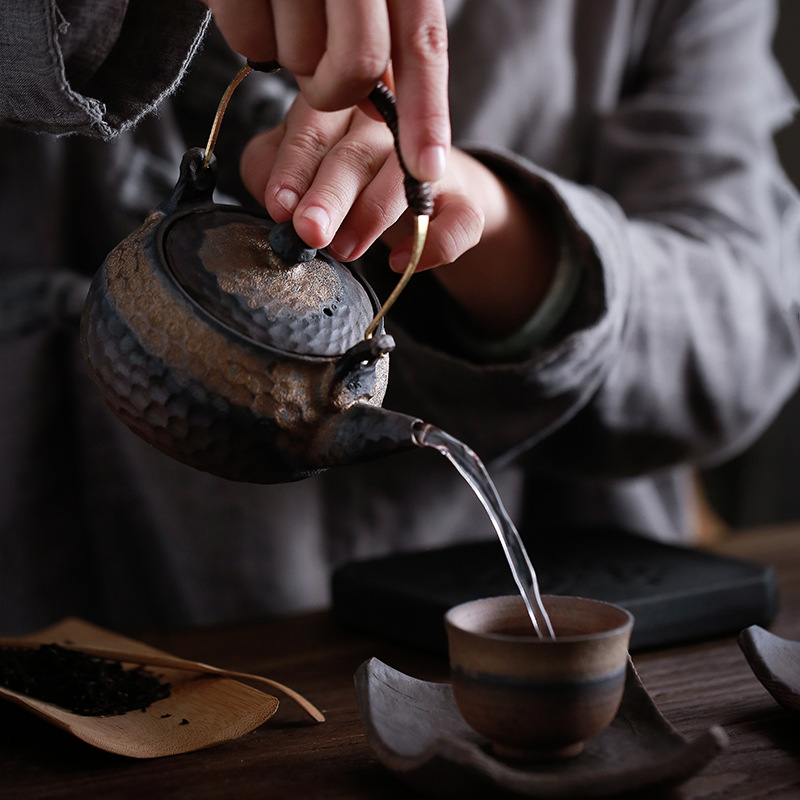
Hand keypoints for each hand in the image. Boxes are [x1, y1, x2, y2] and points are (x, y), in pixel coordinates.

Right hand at [203, 0, 449, 182]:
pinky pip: (250, 40)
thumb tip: (382, 104)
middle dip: (339, 89)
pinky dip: (251, 34)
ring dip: (292, 55)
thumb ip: (385, 35)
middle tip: (320, 70)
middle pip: (359, 65)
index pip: (423, 44)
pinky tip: (257, 1)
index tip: (427, 168)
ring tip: (285, 9)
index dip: (426, 113)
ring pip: (301, 57)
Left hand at [241, 95, 558, 337]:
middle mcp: (386, 124)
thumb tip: (273, 200)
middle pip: (354, 153)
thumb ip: (276, 177)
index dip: (293, 167)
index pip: (312, 128)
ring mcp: (429, 162)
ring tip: (345, 249)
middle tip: (310, 230)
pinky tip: (399, 262)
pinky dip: (430, 243)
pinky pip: (456, 221)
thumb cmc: (355, 185)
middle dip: (329, 194)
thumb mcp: (305, 173)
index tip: (280, 205)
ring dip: (371, 214)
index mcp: (338, 108)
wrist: (434, 201)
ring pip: (402, 177)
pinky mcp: (464, 199)